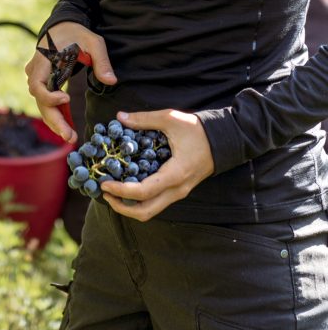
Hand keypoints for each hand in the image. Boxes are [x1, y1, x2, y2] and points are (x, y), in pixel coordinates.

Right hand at [25, 22, 115, 143]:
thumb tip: (111, 82)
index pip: (38, 85)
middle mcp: (36, 71)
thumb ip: (101, 61)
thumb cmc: (77, 32)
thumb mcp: (92, 41)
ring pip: (42, 103)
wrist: (63, 25)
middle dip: (54, 119)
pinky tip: (66, 127)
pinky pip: (46, 101)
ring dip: (55, 120)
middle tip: (69, 136)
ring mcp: (38, 77)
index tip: (66, 100)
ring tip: (70, 136)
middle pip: (39, 100)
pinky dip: (55, 114)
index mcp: (45, 60)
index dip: (49, 96)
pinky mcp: (44, 82)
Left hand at [99, 109, 214, 220]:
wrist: (224, 140)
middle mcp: (177, 190)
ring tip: (113, 192)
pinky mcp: (178, 190)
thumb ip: (144, 119)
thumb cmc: (198, 129)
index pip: (144, 192)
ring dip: (130, 205)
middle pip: (146, 212)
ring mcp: (179, 192)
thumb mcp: (170, 119)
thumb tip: (120, 117)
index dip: (121, 190)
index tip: (105, 184)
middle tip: (105, 193)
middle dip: (122, 207)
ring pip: (151, 210)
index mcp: (175, 175)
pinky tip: (128, 185)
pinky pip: (156, 201)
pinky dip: (139, 199)